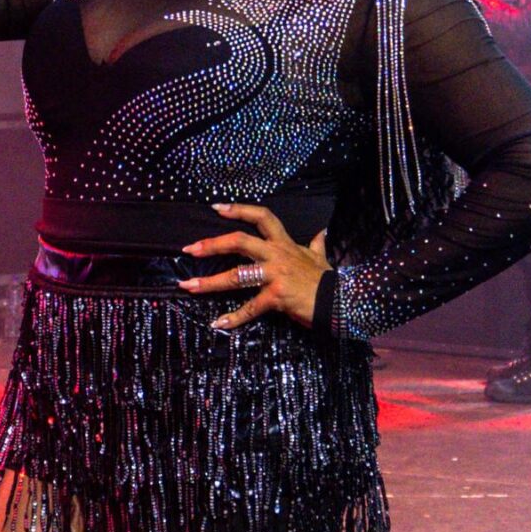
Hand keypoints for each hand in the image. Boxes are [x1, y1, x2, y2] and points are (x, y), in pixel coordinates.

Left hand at [182, 202, 330, 332]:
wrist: (342, 301)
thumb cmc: (328, 280)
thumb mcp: (321, 257)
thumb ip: (316, 244)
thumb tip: (321, 233)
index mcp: (284, 244)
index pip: (261, 217)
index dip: (238, 210)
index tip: (217, 207)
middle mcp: (277, 255)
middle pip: (239, 242)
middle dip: (212, 245)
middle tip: (190, 249)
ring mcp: (275, 276)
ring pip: (237, 276)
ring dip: (209, 282)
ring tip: (188, 286)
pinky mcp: (276, 297)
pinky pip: (250, 308)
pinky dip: (233, 318)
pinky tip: (218, 323)